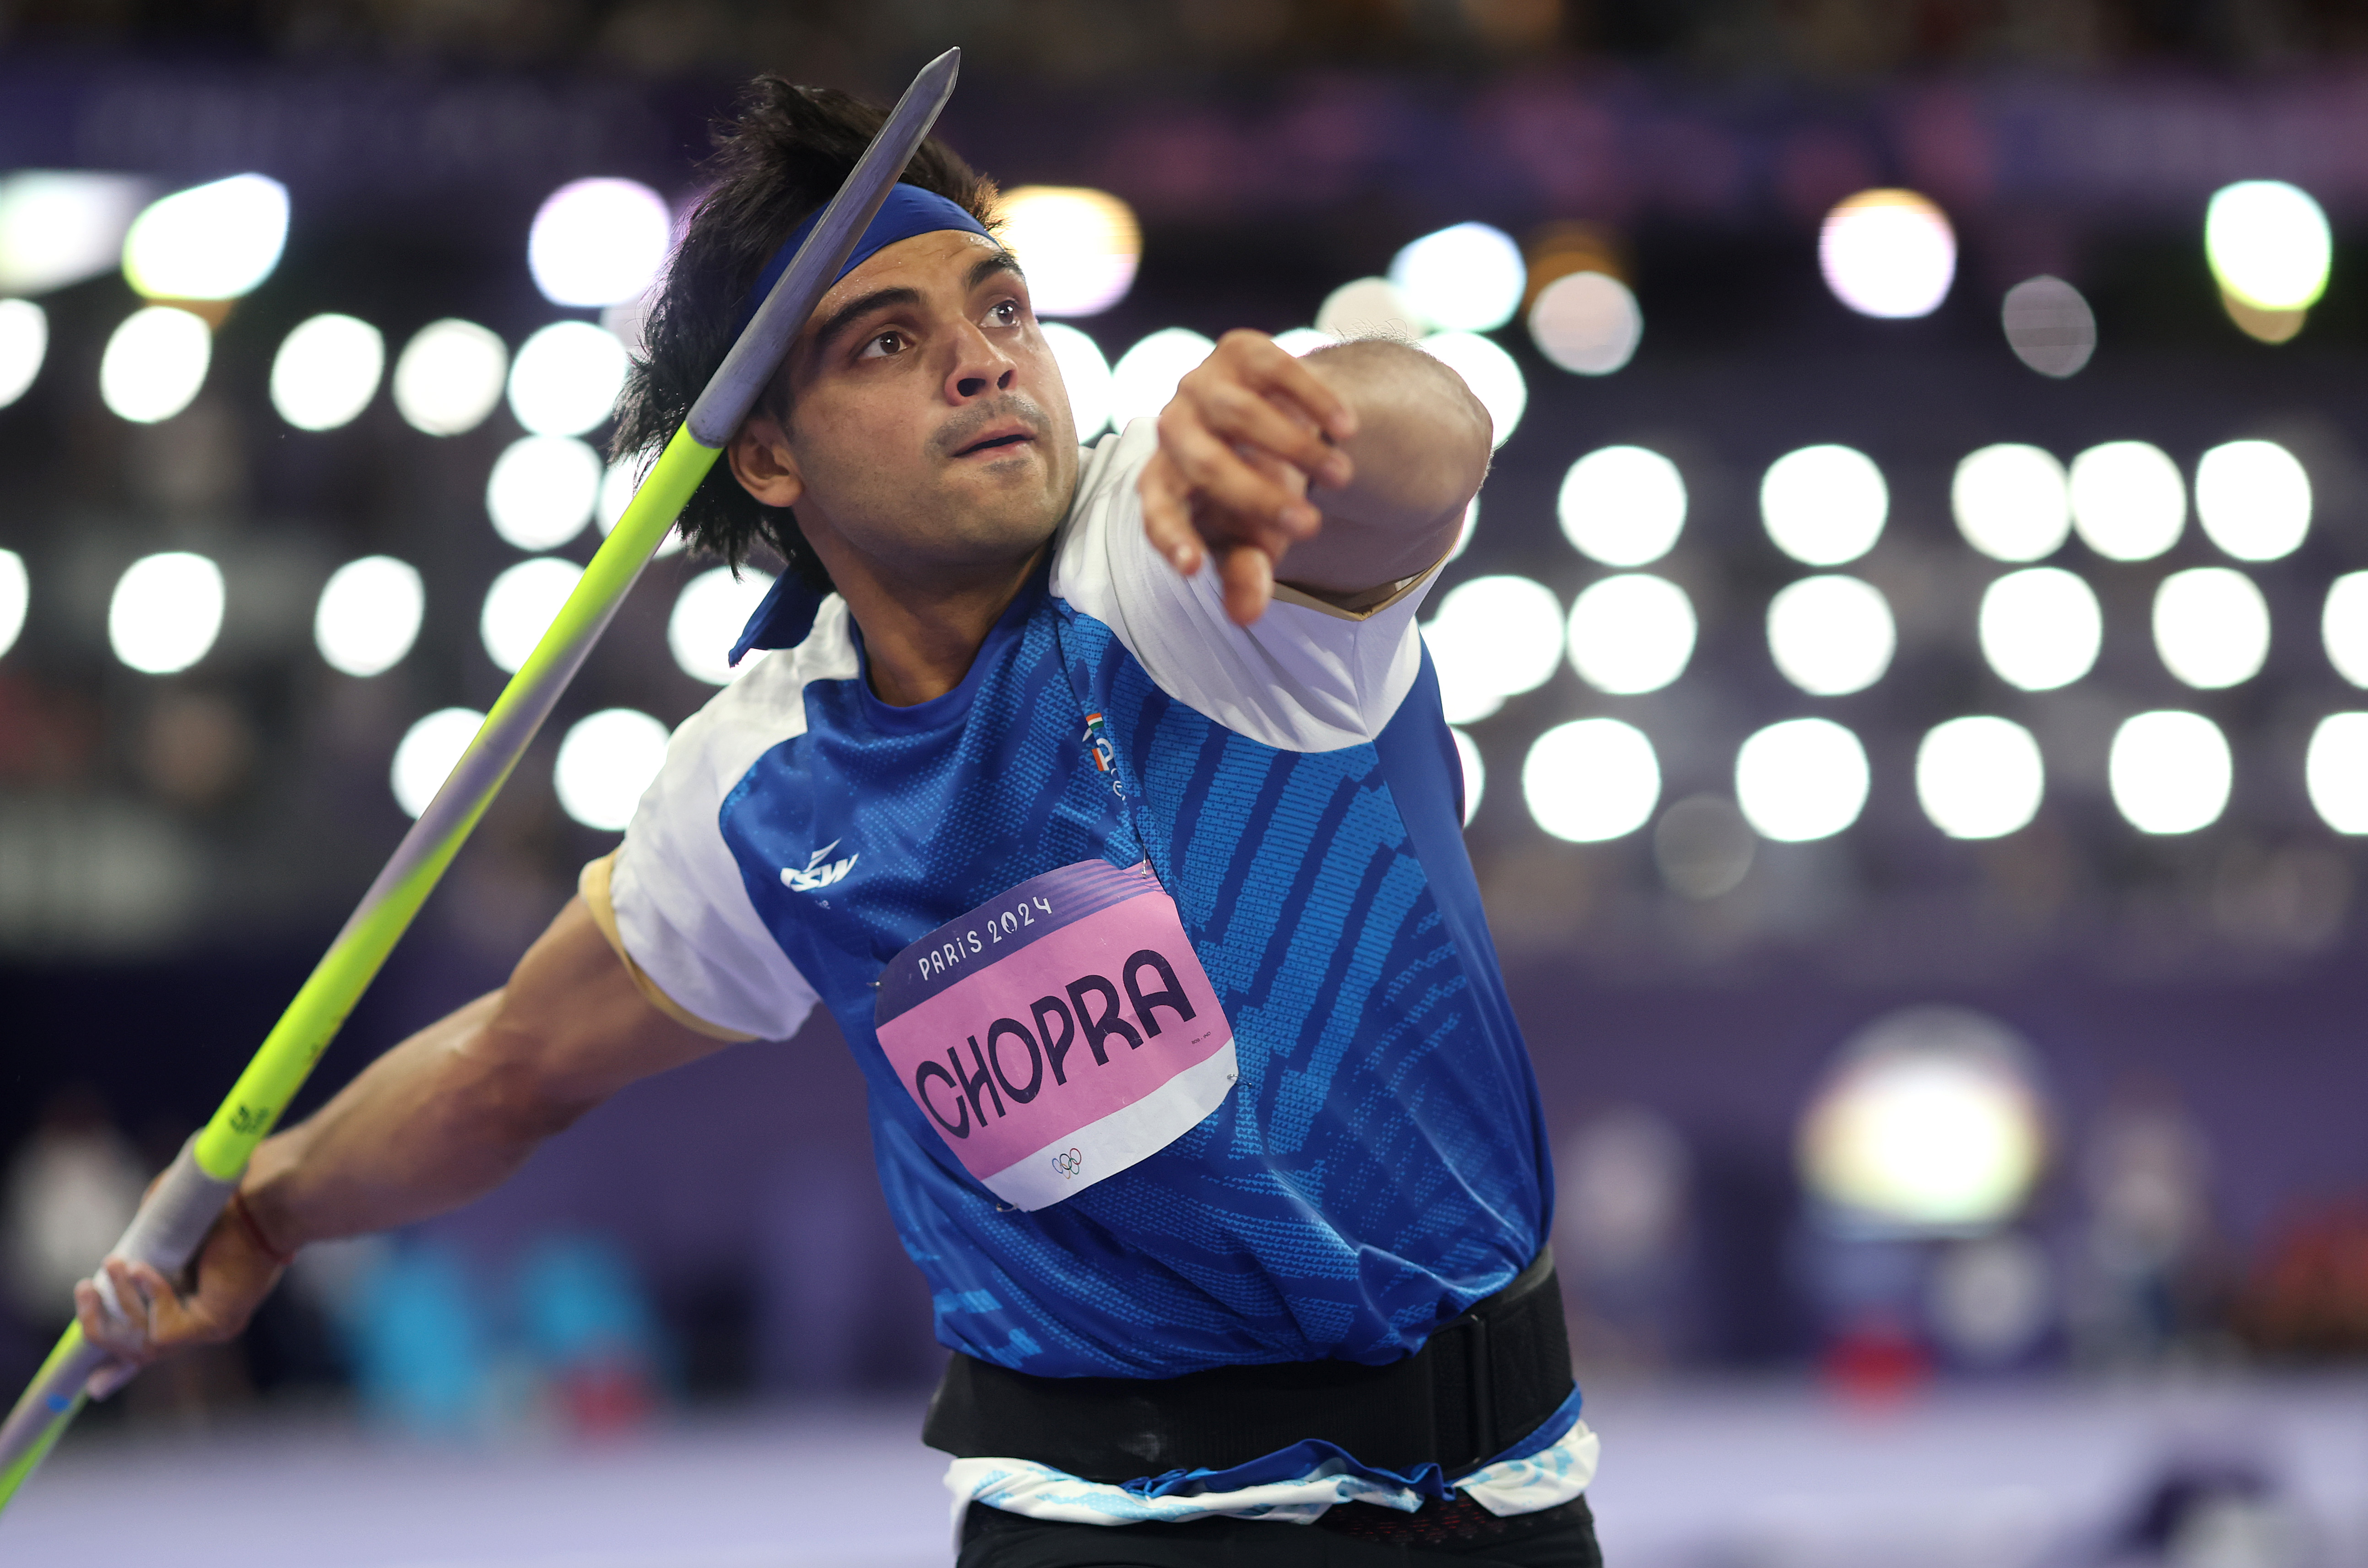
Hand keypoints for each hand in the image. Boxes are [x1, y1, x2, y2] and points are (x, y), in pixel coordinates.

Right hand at [71, 1199, 286, 1398]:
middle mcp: (207, 1323)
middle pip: (138, 1352)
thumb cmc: (229, 1205)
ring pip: (144, 1342)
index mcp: (202, 1305)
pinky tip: (144, 1269)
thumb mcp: (177, 1229)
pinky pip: (162, 1332)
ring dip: (119, 1300)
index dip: (121, 1369)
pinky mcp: (216, 1324)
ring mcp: (213, 1327)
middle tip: (83, 1289)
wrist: (268, 1200)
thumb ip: (150, 1246)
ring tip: (115, 1263)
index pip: (159, 1344)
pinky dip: (147, 1298)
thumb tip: (122, 1261)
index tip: (94, 1387)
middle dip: (100, 1325)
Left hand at [1138, 330, 1359, 624]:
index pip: (1157, 512)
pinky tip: (1346, 430)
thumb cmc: (1255, 493)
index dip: (1171, 538)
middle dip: (1259, 498)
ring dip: (1295, 448)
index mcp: (1164, 483)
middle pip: (1203, 464)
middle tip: (1311, 529)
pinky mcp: (1240, 350)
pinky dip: (1313, 399)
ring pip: (1238, 412)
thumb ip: (1246, 574)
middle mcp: (1172, 430)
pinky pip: (1275, 368)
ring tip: (1341, 478)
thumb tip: (1244, 616)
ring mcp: (1201, 384)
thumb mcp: (1252, 538)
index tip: (1192, 568)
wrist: (1279, 421)